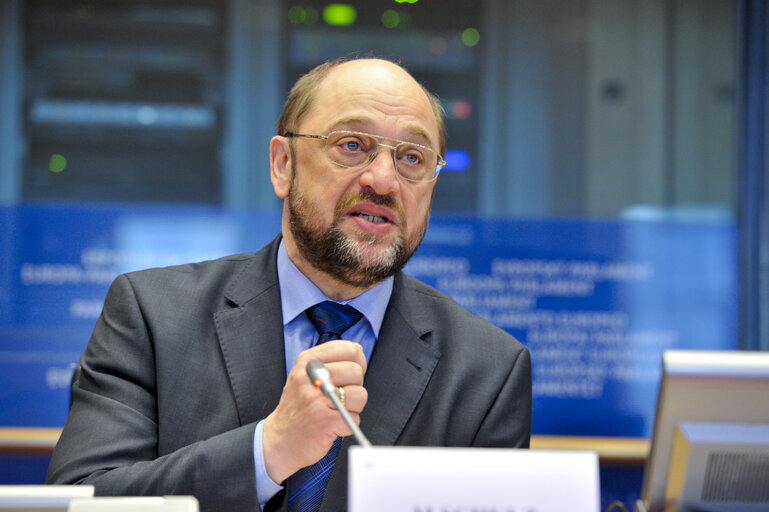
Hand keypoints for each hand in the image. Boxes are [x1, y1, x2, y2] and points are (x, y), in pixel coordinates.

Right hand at [262, 339, 367, 482]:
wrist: (281, 440)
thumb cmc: (298, 407)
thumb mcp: (305, 374)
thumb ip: (330, 359)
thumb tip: (358, 350)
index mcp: (308, 361)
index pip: (350, 349)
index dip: (358, 363)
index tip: (349, 375)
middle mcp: (311, 377)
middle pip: (356, 372)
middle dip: (354, 387)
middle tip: (338, 397)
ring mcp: (317, 399)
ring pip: (360, 395)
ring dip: (353, 408)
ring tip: (335, 411)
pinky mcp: (325, 421)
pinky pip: (355, 418)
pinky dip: (348, 424)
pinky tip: (333, 424)